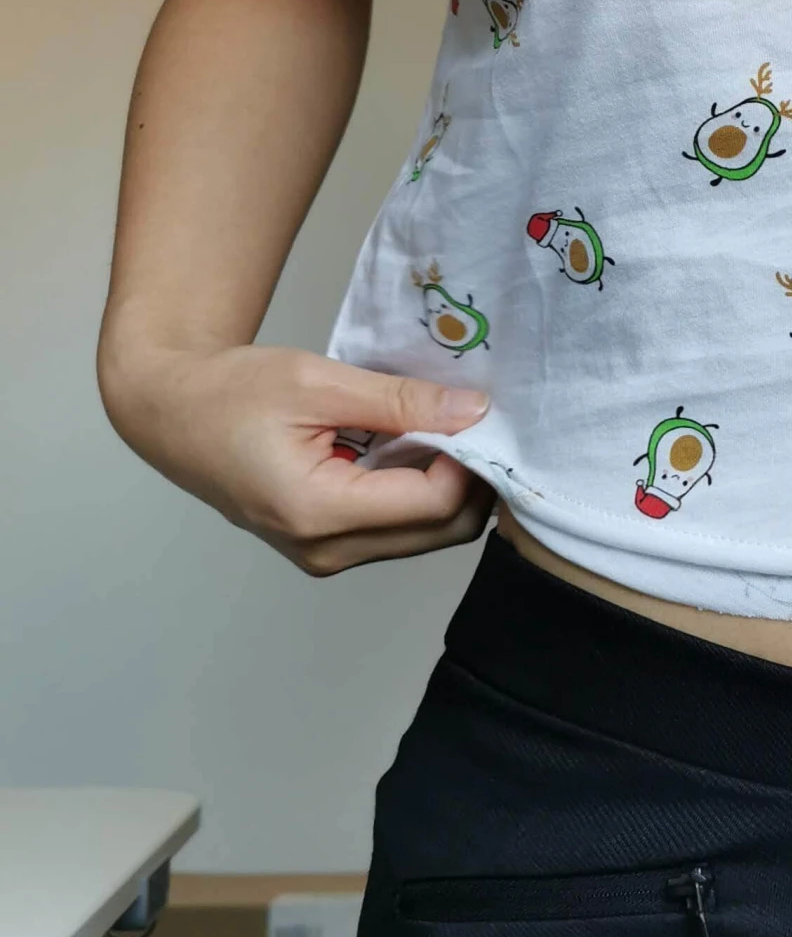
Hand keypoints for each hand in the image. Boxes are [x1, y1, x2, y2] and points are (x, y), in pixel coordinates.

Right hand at [100, 342, 494, 574]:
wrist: (171, 413)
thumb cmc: (231, 391)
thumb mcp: (318, 381)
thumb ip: (400, 400)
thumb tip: (474, 411)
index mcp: (318, 511)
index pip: (434, 503)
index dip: (469, 461)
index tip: (472, 414)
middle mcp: (325, 550)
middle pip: (440, 531)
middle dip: (468, 480)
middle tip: (465, 423)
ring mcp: (324, 555)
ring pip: (424, 536)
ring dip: (444, 488)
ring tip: (431, 431)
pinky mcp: (324, 548)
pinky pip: (396, 532)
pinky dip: (416, 495)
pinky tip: (406, 451)